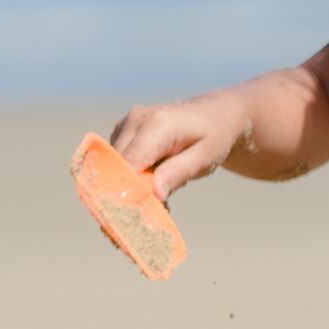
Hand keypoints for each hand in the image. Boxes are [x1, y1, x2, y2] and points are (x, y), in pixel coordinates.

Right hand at [107, 89, 251, 196]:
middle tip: (157, 209)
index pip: (128, 164)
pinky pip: (118, 160)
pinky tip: (153, 179)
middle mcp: (135, 120)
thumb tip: (154, 193)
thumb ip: (178, 172)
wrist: (214, 114)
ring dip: (132, 184)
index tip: (142, 214)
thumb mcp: (205, 158)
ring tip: (160, 192)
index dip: (130, 190)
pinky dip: (131, 175)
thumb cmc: (214, 137)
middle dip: (131, 190)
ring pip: (114, 165)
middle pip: (117, 166)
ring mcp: (125, 124)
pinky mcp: (122, 131)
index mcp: (156, 125)